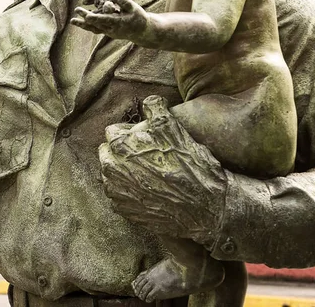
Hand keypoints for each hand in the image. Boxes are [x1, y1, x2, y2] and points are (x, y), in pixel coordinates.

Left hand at [71, 0, 149, 41]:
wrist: (141, 31)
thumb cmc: (138, 17)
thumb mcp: (134, 8)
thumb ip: (123, 1)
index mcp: (118, 23)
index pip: (104, 20)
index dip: (95, 18)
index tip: (87, 15)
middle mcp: (112, 30)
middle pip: (96, 24)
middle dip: (85, 18)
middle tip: (77, 10)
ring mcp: (109, 32)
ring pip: (94, 29)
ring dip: (83, 25)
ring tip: (72, 21)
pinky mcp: (107, 32)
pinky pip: (96, 29)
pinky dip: (88, 26)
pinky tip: (80, 21)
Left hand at [99, 95, 227, 247]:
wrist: (206, 207)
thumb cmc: (190, 165)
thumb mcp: (174, 128)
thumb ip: (155, 108)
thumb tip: (148, 101)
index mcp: (119, 147)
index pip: (112, 131)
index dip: (130, 132)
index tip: (146, 138)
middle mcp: (112, 172)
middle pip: (108, 153)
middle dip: (122, 151)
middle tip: (146, 154)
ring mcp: (118, 195)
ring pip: (112, 175)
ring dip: (125, 171)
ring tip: (148, 172)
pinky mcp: (127, 214)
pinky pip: (121, 196)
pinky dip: (131, 191)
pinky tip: (150, 189)